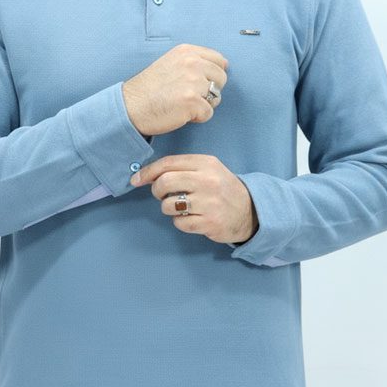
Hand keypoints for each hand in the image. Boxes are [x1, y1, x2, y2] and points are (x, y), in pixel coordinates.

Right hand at [122, 44, 228, 137]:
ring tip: (184, 105)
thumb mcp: (170, 63)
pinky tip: (180, 114)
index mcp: (187, 52)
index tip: (197, 84)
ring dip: (204, 105)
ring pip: (217, 97)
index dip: (212, 76)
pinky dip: (197, 118)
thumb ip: (194, 62)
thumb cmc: (149, 89)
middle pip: (221, 79)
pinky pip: (208, 113)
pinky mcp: (192, 101)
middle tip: (188, 97)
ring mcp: (193, 82)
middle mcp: (192, 63)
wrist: (130, 107)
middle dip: (210, 91)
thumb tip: (224, 65)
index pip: (218, 60)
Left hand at [130, 154, 258, 244]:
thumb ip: (182, 168)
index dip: (148, 172)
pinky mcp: (209, 223)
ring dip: (168, 208)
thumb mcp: (208, 169)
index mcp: (205, 163)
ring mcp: (209, 203)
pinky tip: (191, 218)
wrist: (249, 211)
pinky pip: (179, 223)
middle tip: (162, 195)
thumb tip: (146, 175)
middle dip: (157, 191)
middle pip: (165, 183)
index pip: (168, 163)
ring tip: (180, 207)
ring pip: (168, 205)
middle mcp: (208, 181)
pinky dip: (180, 222)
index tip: (136, 180)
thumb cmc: (222, 188)